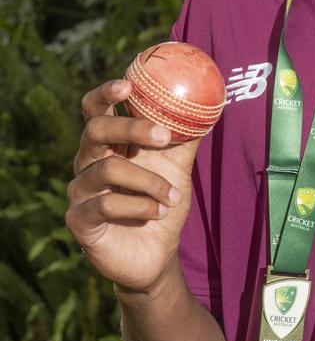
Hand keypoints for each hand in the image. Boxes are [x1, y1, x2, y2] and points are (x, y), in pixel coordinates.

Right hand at [66, 79, 203, 292]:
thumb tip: (208, 104)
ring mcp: (81, 191)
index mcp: (109, 144)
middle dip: (131, 128)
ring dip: (148, 181)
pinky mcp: (79, 221)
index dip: (106, 94)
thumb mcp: (178, 167)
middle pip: (95, 130)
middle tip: (162, 135)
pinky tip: (157, 212)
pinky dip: (138, 205)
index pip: (96, 109)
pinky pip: (105, 204)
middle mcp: (88, 162)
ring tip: (172, 196)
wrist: (157, 254)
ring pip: (107, 169)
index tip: (128, 85)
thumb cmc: (162, 203)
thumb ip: (186, 137)